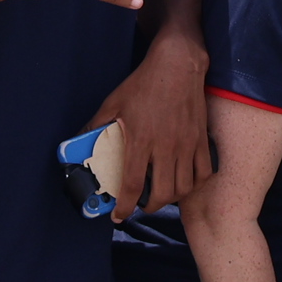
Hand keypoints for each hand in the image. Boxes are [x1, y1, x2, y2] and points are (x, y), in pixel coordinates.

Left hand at [85, 45, 210, 218]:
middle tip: (141, 204)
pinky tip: (184, 181)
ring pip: (184, 188)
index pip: (133, 185)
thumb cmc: (144, 84)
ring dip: (172, 198)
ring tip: (162, 195)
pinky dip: (194, 183)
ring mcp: (187, 145)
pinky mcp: (201, 140)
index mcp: (140, 140)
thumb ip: (96, 126)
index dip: (125, 207)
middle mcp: (165, 146)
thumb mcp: (113, 103)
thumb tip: (78, 142)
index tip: (118, 216)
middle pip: (162, 194)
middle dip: (149, 207)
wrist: (178, 65)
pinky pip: (203, 173)